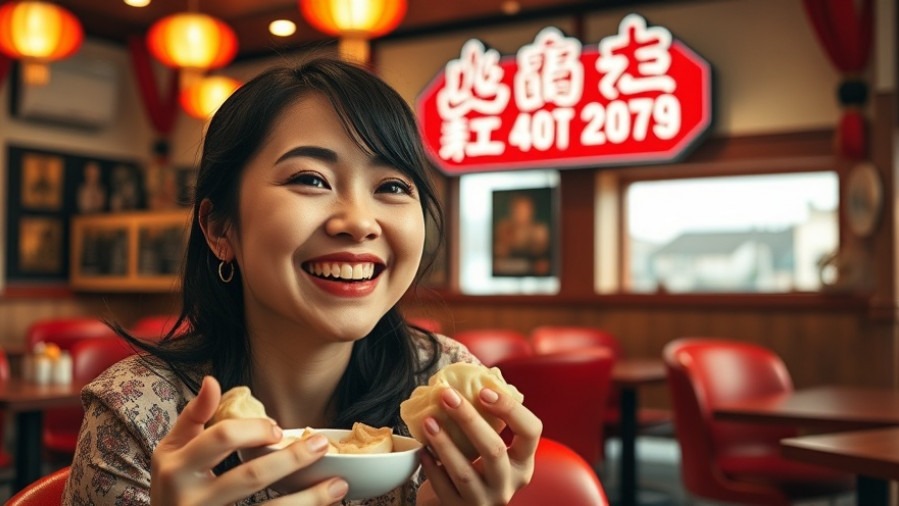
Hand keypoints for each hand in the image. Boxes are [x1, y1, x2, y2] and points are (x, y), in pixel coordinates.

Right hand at [150, 376, 348, 504]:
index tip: (279, 431)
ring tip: (339, 486)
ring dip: (308, 500)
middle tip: (321, 445)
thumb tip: (213, 381)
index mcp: (176, 469)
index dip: (255, 430)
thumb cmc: (171, 489)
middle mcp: (190, 501)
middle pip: (251, 476)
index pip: (222, 438)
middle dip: (292, 459)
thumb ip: (193, 417)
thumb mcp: (171, 451)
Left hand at [415, 387, 541, 505]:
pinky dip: (431, 467)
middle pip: (494, 450)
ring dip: (444, 444)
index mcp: (522, 461)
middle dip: (468, 419)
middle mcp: (509, 483)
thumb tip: (471, 378)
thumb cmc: (475, 468)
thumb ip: (487, 421)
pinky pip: (443, 488)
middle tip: (447, 395)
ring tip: (428, 421)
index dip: (510, 409)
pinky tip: (423, 450)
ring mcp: (485, 500)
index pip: (531, 431)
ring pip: (465, 473)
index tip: (483, 391)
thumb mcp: (489, 448)